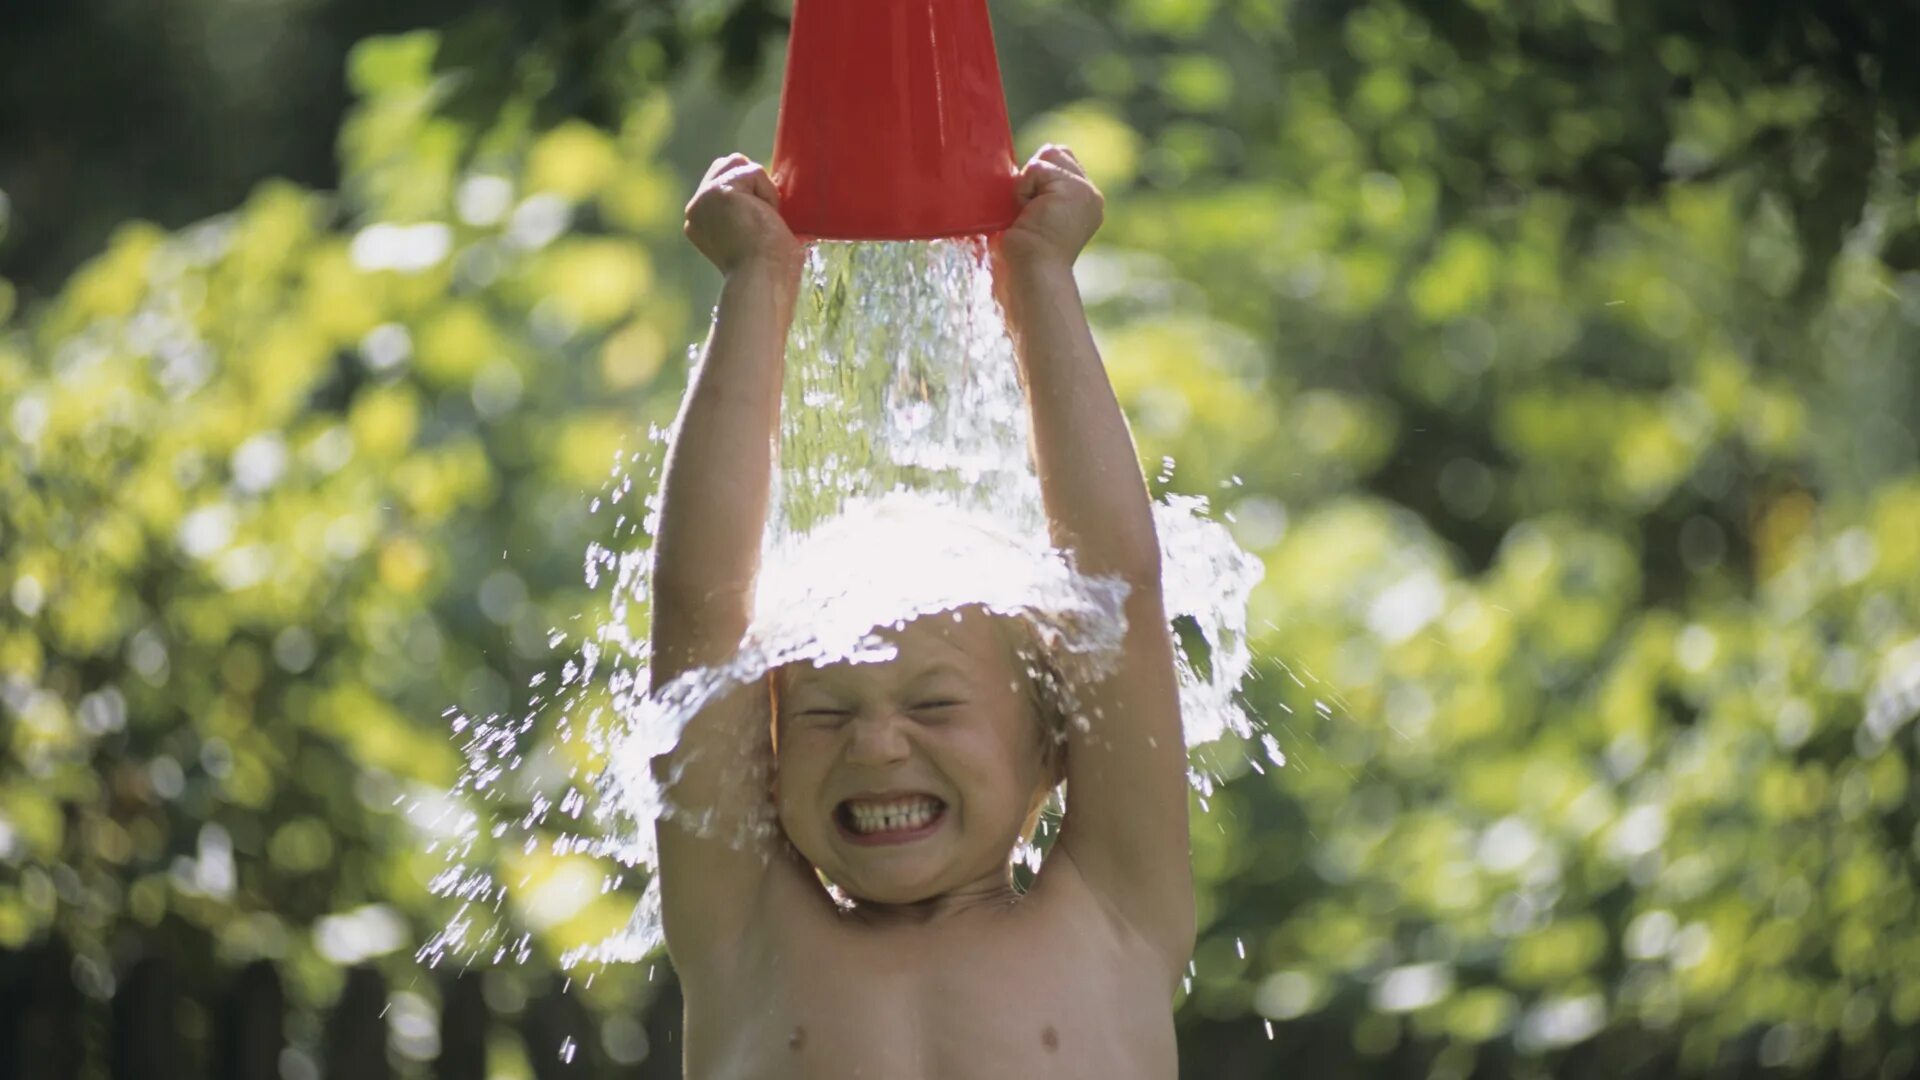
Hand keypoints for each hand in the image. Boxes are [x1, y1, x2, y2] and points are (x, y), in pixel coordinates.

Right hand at [684, 154, 802, 276]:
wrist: (762, 282)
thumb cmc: (768, 272)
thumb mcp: (751, 241)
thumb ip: (747, 219)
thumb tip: (772, 209)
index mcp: (698, 223)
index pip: (723, 183)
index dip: (749, 193)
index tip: (758, 225)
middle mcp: (695, 209)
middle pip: (729, 164)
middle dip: (753, 184)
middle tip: (762, 223)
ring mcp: (705, 198)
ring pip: (742, 165)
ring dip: (762, 190)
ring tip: (763, 222)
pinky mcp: (720, 191)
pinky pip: (755, 173)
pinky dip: (768, 194)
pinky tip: (764, 220)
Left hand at [996, 145, 1104, 271]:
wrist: (1031, 271)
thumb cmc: (1023, 253)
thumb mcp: (1033, 215)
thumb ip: (1039, 189)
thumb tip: (1030, 167)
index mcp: (1085, 203)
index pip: (1063, 161)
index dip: (1040, 177)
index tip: (1033, 211)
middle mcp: (1090, 196)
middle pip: (1057, 152)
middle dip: (1035, 177)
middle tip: (1032, 214)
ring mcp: (1085, 191)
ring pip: (1048, 156)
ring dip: (1029, 185)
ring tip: (1030, 215)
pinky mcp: (1074, 188)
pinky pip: (1036, 168)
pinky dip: (1024, 190)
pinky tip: (1029, 215)